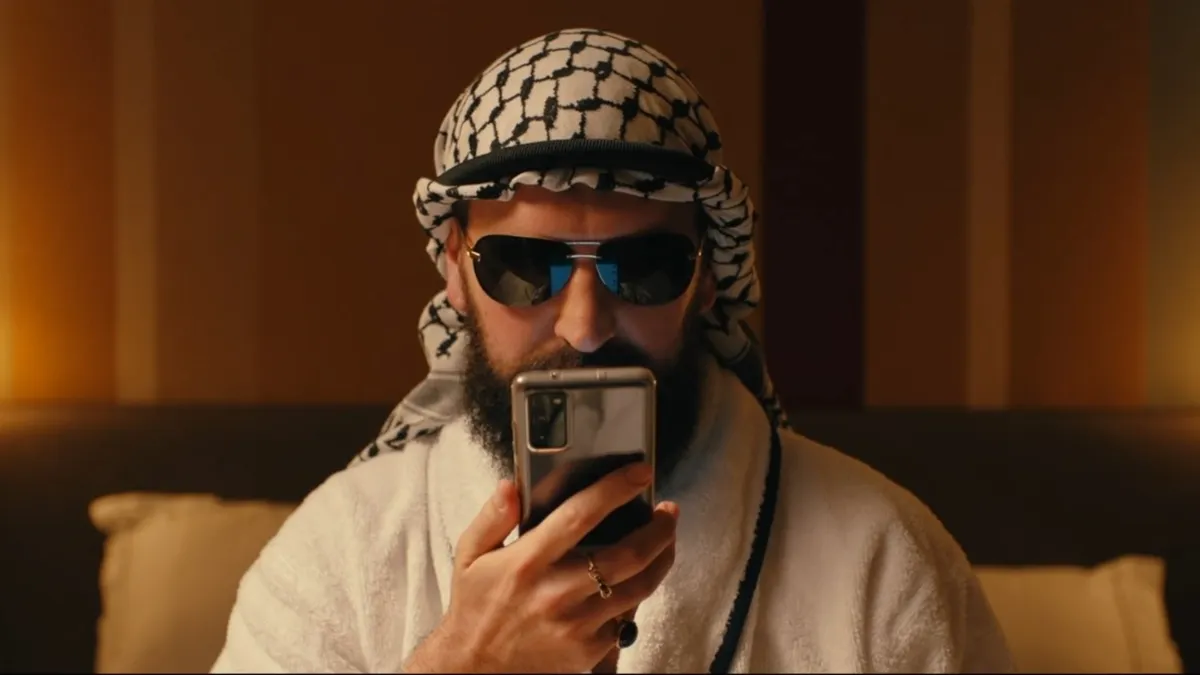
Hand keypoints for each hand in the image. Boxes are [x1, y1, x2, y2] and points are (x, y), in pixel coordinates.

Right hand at [403, 462, 678, 672]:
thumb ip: (493, 517)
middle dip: (658, 528)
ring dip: (662, 560)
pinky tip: (638, 580)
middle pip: (627, 555)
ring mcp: (576, 624)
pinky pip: (626, 618)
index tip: (640, 473)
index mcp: (527, 561)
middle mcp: (556, 592)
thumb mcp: (470, 555)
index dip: (616, 489)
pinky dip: (637, 596)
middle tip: (668, 511)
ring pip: (639, 588)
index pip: (581, 515)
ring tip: (666, 541)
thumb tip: (511, 486)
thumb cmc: (476, 607)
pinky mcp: (587, 650)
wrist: (475, 666)